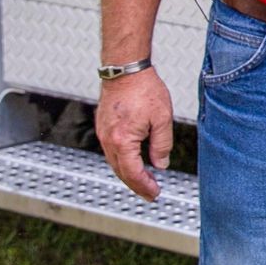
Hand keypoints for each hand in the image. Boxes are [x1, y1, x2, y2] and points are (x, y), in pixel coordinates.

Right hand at [97, 67, 174, 200]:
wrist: (125, 70)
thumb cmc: (145, 90)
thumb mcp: (163, 119)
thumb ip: (162, 145)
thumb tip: (160, 165)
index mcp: (122, 140)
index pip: (132, 172)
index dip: (144, 186)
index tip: (155, 194)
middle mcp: (108, 140)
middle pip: (121, 171)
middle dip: (136, 185)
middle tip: (151, 194)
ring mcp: (103, 133)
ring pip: (114, 162)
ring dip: (128, 174)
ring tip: (144, 182)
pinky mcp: (103, 126)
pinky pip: (111, 151)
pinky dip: (122, 161)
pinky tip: (133, 162)